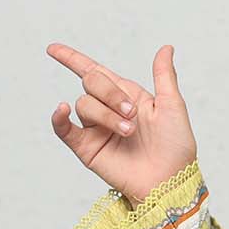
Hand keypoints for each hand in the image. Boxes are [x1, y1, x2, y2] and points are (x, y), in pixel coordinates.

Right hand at [48, 42, 196, 204]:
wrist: (170, 181)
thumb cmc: (175, 147)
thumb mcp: (173, 106)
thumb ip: (164, 76)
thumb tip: (166, 47)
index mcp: (127, 95)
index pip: (95, 71)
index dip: (72, 59)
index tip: (52, 49)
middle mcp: (108, 109)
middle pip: (91, 82)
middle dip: (110, 93)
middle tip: (132, 114)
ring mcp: (96, 129)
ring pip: (84, 104)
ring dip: (106, 114)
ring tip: (128, 132)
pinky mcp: (86, 148)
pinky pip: (64, 129)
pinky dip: (59, 118)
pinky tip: (62, 110)